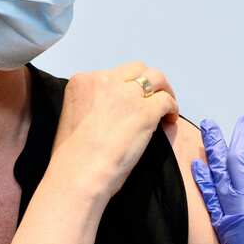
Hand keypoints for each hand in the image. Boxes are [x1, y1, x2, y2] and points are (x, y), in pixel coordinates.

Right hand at [50, 62, 177, 202]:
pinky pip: (166, 100)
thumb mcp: (74, 117)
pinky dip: (171, 108)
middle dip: (146, 83)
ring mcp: (127, 93)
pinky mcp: (146, 110)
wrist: (78, 172)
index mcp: (82, 82)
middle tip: (151, 100)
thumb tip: (110, 112)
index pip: (112, 74)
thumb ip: (91, 106)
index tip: (129, 102)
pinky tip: (169, 120)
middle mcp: (104, 80)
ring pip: (155, 78)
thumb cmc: (71, 156)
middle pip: (136, 70)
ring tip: (166, 107)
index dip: (125, 87)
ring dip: (163, 90)